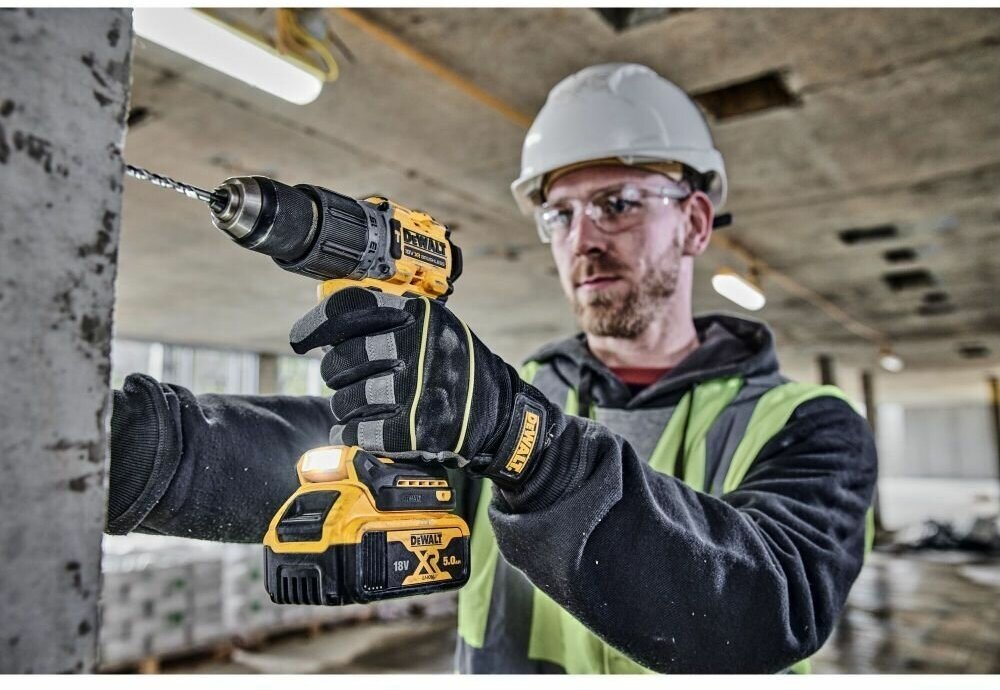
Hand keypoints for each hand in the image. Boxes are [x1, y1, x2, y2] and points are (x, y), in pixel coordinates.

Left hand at [289, 287, 551, 486]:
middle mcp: (417, 348)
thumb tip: (331, 318)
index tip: (302, 340)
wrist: (502, 416)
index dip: (316, 325)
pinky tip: (361, 432)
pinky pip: (359, 433)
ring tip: (361, 407)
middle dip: (336, 373)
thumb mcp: (437, 327)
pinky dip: (353, 435)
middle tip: (346, 379)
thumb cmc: (459, 369)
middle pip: (342, 358)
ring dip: (346, 407)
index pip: (350, 309)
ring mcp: (416, 391)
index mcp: (420, 315)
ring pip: (346, 399)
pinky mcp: (414, 431)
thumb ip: (393, 318)